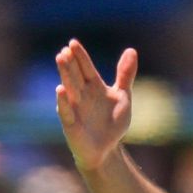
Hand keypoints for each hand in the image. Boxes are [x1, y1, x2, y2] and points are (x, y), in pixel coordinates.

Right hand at [55, 39, 138, 173]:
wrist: (107, 150)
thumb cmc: (112, 122)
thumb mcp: (122, 97)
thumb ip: (125, 75)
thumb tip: (131, 50)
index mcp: (94, 87)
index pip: (86, 68)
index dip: (81, 57)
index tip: (73, 43)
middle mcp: (82, 95)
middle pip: (75, 75)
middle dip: (70, 63)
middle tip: (65, 50)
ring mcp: (75, 108)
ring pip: (69, 88)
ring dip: (65, 75)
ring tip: (60, 60)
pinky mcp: (71, 123)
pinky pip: (66, 110)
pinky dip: (63, 101)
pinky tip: (60, 90)